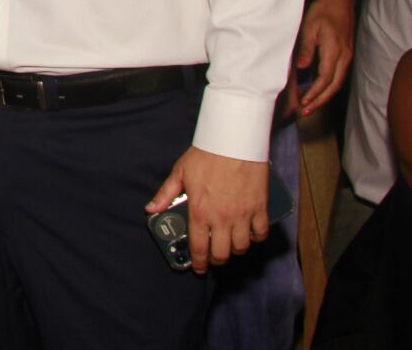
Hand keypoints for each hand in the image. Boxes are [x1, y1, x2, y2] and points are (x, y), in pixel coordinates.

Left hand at [145, 147, 268, 274]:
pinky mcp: (260, 208)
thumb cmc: (205, 156)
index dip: (198, 262)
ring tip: (230, 245)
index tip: (198, 268)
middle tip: (214, 258)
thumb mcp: (180, 173)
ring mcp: (243, 215)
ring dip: (235, 250)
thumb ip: (165, 194)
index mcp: (200, 212)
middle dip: (217, 260)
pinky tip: (249, 235)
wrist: (233, 142)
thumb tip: (151, 209)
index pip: (199, 247)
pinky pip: (261, 233)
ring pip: (242, 247)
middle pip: (222, 253)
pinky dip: (256, 238)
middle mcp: (222, 218)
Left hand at [294, 0, 355, 114]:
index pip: (325, 78)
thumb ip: (307, 49)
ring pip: (338, 81)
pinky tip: (318, 89)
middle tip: (306, 111)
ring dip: (325, 95)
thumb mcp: (310, 28)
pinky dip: (329, 85)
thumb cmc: (323, 11)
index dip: (315, 92)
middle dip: (320, 100)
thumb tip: (303, 68)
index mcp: (334, 50)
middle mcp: (344, 55)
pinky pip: (339, 74)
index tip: (304, 102)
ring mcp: (347, 55)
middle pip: (334, 85)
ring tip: (310, 104)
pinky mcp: (346, 53)